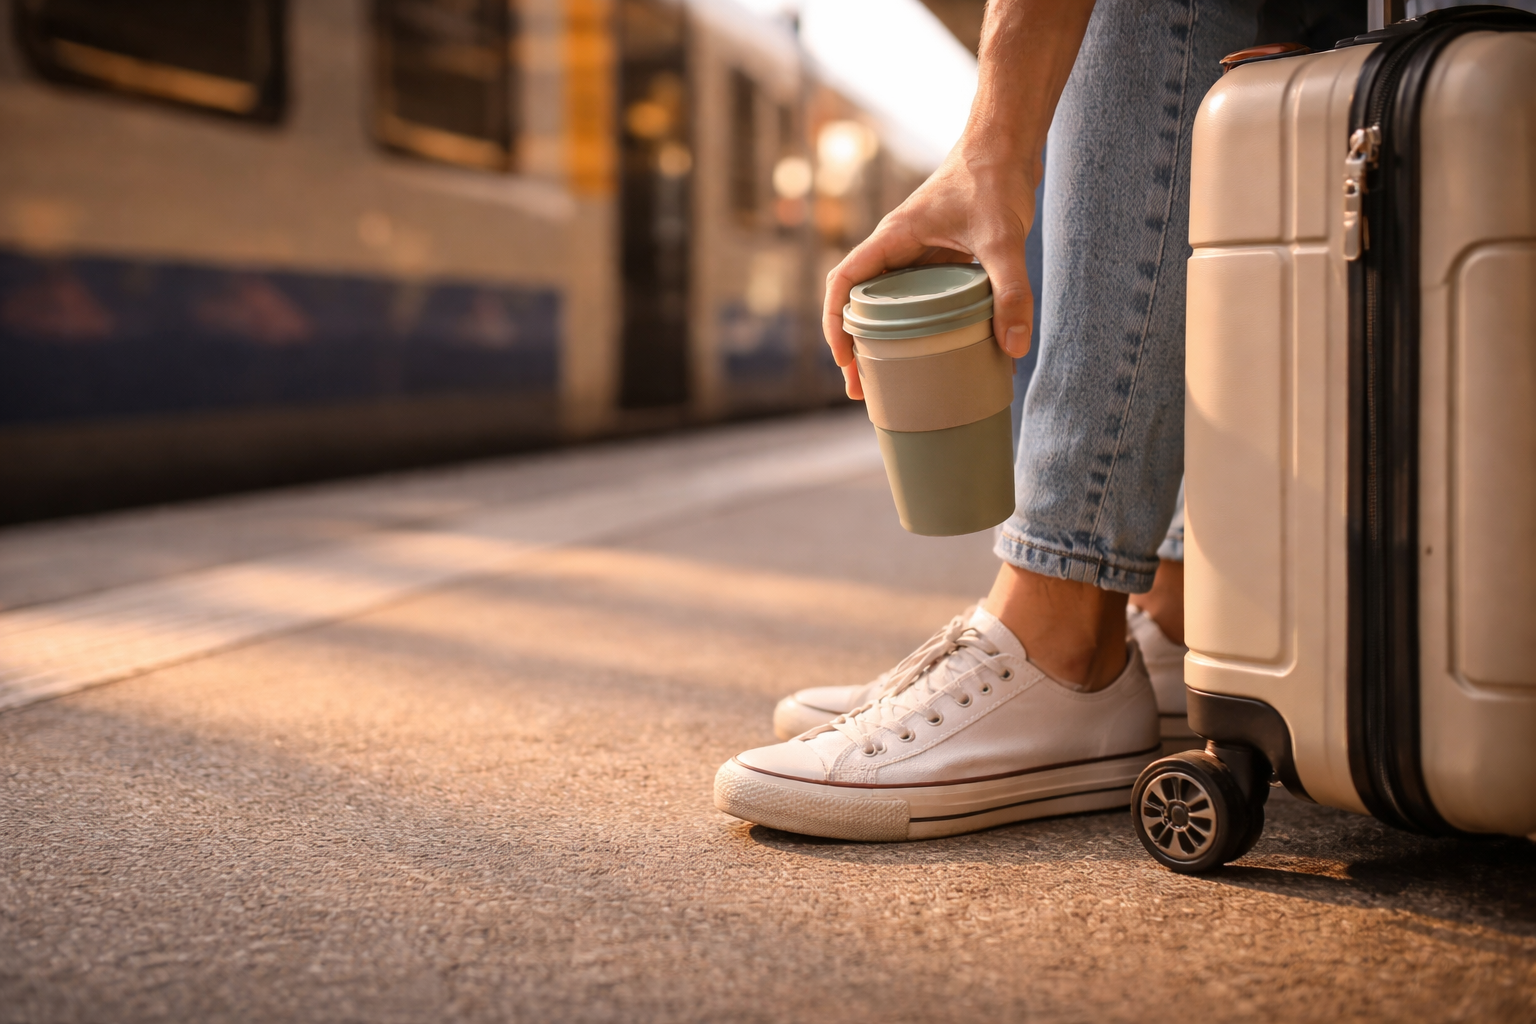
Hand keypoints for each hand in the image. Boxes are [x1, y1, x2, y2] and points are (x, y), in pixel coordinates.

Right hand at [821, 151, 1038, 399]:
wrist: (1008, 142)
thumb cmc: (994, 177)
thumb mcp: (1004, 238)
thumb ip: (1011, 292)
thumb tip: (1015, 348)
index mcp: (892, 238)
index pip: (843, 281)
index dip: (834, 322)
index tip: (844, 359)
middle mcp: (897, 248)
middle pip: (859, 302)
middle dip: (855, 346)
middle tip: (862, 391)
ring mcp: (918, 253)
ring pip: (887, 303)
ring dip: (882, 341)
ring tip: (890, 383)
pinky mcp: (940, 257)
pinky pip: (919, 298)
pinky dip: (917, 326)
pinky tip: (936, 352)